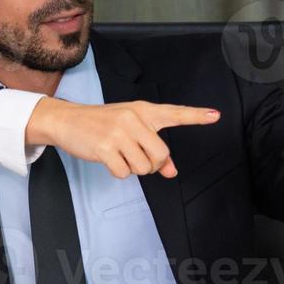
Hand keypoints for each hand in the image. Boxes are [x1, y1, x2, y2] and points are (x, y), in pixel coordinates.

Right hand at [25, 96, 220, 178]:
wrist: (67, 120)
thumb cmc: (102, 125)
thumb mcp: (129, 130)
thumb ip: (152, 148)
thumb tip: (172, 171)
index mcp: (143, 111)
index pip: (174, 113)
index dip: (196, 116)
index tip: (216, 115)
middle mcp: (134, 119)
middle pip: (162, 154)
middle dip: (153, 164)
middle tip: (138, 158)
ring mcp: (119, 133)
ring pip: (144, 167)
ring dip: (134, 169)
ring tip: (120, 156)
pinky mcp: (106, 147)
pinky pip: (124, 173)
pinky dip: (118, 172)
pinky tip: (108, 160)